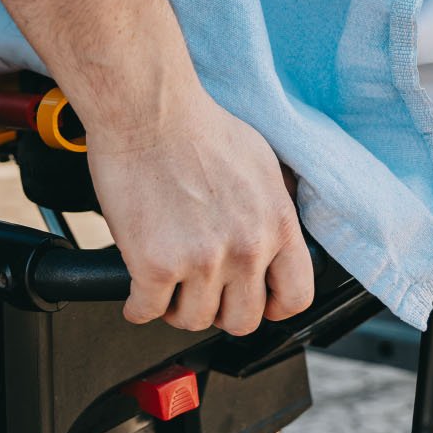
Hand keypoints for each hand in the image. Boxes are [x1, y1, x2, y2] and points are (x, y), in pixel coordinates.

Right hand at [85, 91, 313, 336]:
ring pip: (193, 320)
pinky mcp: (155, 265)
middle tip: (202, 292)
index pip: (296, 296)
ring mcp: (202, 261)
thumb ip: (274, 206)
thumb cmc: (198, 126)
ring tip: (167, 286)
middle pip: (242, 320)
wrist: (150, 112)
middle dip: (220, 311)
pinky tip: (136, 292)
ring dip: (176, 308)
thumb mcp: (262, 163)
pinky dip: (138, 306)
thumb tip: (275, 232)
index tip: (257, 303)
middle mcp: (246, 248)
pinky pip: (146, 311)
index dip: (273, 308)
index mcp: (276, 224)